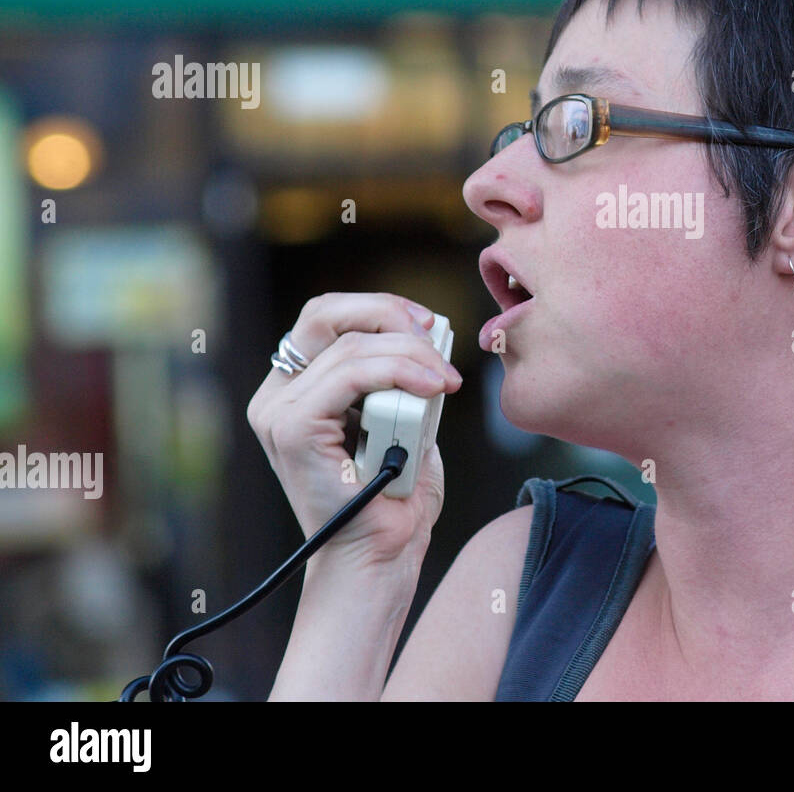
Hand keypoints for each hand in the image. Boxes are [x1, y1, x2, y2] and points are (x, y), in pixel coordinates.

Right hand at [246, 293, 462, 569]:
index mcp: (298, 388)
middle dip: (391, 316)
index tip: (429, 325)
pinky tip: (433, 388)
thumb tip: (429, 333)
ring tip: (446, 381)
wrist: (384, 556)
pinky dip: (399, 372)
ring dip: (411, 354)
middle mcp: (278, 396)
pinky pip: (349, 375)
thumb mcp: (405, 417)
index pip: (329, 317)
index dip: (381, 308)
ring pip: (351, 346)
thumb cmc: (397, 495)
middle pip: (327, 314)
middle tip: (436, 340)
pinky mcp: (293, 430)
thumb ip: (403, 375)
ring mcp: (279, 413)